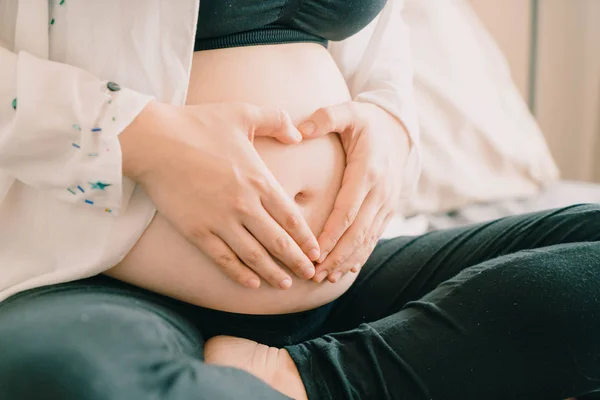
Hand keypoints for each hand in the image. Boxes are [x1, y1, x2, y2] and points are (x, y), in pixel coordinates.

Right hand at [120, 101, 319, 288]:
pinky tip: (252, 284)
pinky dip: (240, 274)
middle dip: (298, 262)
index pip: (291, 218)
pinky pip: (224, 259)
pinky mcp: (197, 232)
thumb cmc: (197, 124)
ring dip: (273, 273)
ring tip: (286, 285)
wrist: (154, 140)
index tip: (317, 251)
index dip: (306, 239)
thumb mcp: (242, 113)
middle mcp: (244, 206)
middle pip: (278, 242)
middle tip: (311, 275)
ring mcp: (220, 221)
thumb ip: (276, 120)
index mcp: (259, 180)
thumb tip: (297, 134)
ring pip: (254, 256)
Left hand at [298, 102, 409, 282]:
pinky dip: (360, 255)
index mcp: (367, 171)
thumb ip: (326, 117)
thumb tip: (301, 129)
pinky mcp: (388, 208)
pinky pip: (375, 236)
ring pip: (367, 239)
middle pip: (357, 232)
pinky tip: (346, 270)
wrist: (399, 128)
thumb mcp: (349, 111)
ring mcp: (387, 202)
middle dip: (336, 256)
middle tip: (313, 274)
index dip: (331, 235)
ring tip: (324, 278)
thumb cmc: (367, 121)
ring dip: (346, 261)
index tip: (313, 253)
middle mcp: (380, 191)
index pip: (347, 210)